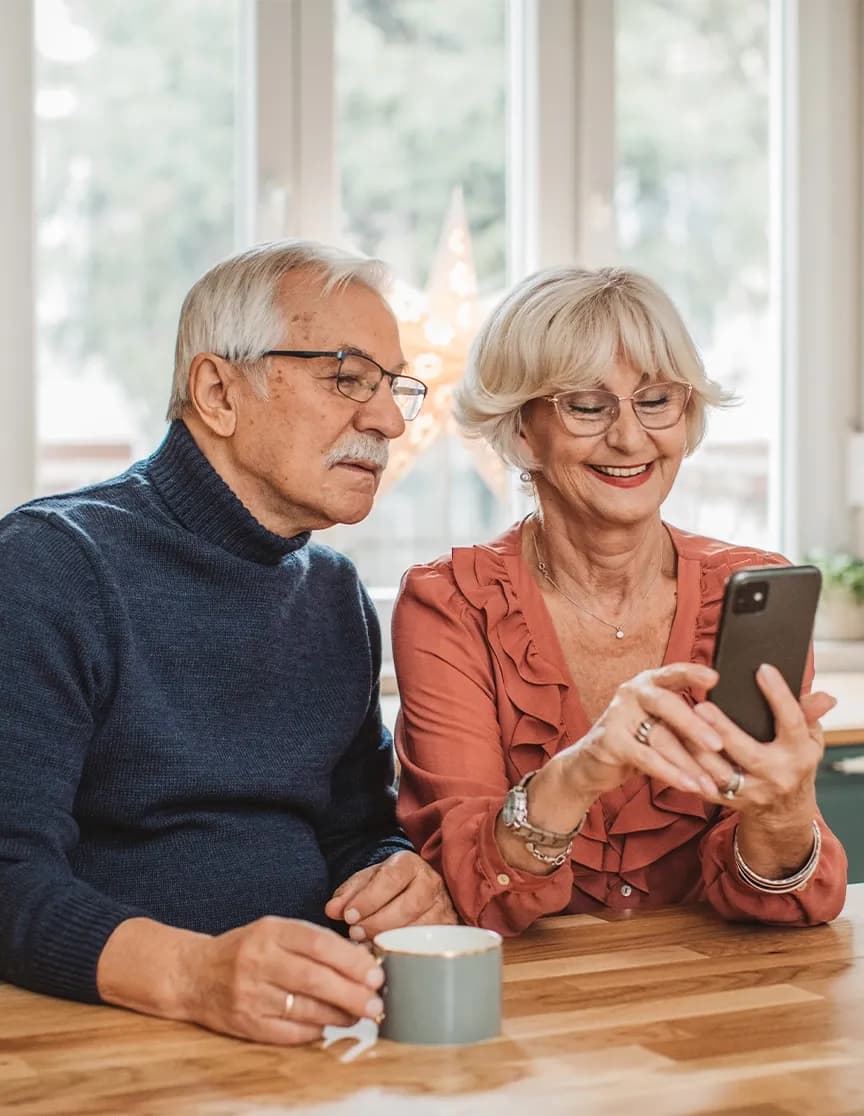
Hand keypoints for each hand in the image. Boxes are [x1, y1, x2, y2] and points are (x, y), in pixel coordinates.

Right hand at [176, 917, 384, 1044]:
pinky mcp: (246, 1024)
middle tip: (376, 1001)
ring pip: (305, 1009)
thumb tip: (360, 960)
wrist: (193, 974)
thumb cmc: (246, 949)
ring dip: (339, 1014)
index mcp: (270, 932)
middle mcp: (259, 962)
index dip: (350, 960)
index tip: (374, 972)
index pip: (317, 944)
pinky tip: (329, 1024)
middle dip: (351, 992)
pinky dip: (315, 1030)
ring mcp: (251, 995)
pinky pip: (289, 1032)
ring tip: (359, 1013)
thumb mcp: (275, 931)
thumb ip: (312, 942)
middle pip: (314, 979)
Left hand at [325, 850, 456, 941]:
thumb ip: (348, 893)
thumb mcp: (367, 882)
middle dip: (377, 922)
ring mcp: (443, 907)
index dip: (368, 899)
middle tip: (355, 932)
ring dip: (390, 939)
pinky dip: (406, 951)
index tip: (349, 915)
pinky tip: (388, 954)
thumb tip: (332, 909)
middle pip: (407, 905)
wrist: (419, 891)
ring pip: (420, 927)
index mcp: (409, 864)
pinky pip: (429, 945)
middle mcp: (431, 883)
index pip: (390, 879)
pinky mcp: (449, 930)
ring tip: (368, 943)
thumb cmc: (389, 887)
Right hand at [553, 662, 726, 806]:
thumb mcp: (661, 726)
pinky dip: (671, 774)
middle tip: (718, 745)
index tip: (715, 678)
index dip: (692, 674)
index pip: (672, 674)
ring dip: (689, 763)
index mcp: (648, 684)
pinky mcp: (610, 741)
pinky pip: (647, 758)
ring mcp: (618, 715)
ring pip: (660, 737)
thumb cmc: (635, 743)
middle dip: (695, 726)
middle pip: (668, 704)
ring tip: (712, 782)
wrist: (591, 766)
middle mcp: (632, 693)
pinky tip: (690, 786)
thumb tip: (729, 735)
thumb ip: (685, 723)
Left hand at [692, 662, 832, 817]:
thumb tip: (825, 697)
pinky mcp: (730, 802)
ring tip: (679, 723)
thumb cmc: (794, 761)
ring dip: (696, 748)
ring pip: (719, 771)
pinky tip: (674, 746)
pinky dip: (688, 768)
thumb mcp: (808, 738)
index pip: (792, 721)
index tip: (762, 669)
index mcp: (800, 754)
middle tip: (701, 706)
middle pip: (747, 751)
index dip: (779, 695)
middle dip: (723, 729)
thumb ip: (808, 714)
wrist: (784, 811)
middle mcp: (777, 775)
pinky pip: (704, 785)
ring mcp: (753, 792)